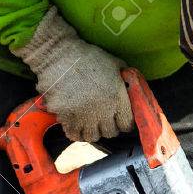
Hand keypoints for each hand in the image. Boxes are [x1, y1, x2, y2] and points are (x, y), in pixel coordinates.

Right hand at [15, 7, 133, 142]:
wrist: (60, 56)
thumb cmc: (90, 57)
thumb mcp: (115, 64)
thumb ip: (126, 79)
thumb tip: (132, 88)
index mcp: (117, 98)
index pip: (127, 125)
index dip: (125, 122)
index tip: (120, 118)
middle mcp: (102, 111)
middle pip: (110, 132)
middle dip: (109, 127)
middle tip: (104, 119)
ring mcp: (83, 116)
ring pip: (92, 137)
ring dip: (93, 131)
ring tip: (90, 124)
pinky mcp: (66, 117)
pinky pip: (74, 135)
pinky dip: (76, 132)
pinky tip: (76, 125)